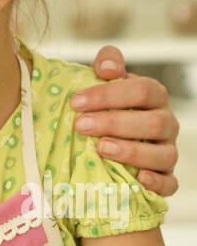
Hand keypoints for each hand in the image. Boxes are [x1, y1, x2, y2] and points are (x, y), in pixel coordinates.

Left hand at [69, 44, 178, 196]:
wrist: (111, 133)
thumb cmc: (108, 104)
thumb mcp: (106, 79)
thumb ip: (107, 62)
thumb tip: (107, 68)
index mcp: (154, 96)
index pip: (141, 90)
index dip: (108, 95)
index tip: (75, 102)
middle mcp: (166, 123)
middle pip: (152, 123)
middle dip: (114, 123)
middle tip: (80, 125)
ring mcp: (168, 150)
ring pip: (164, 155)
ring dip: (132, 152)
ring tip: (100, 148)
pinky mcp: (166, 177)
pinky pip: (170, 183)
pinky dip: (157, 182)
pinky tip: (138, 179)